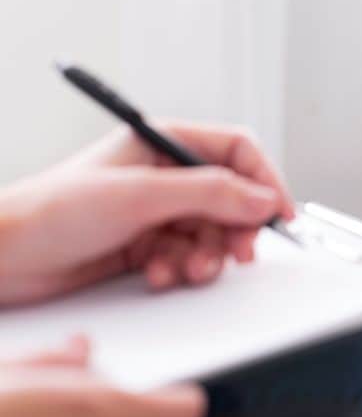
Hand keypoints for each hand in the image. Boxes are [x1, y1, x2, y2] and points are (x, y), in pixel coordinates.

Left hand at [0, 123, 294, 305]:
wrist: (2, 256)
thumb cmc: (49, 211)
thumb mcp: (140, 195)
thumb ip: (209, 193)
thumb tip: (262, 198)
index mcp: (163, 143)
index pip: (237, 151)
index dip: (264, 180)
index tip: (278, 213)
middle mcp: (164, 174)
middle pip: (231, 198)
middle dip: (236, 228)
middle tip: (239, 252)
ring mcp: (155, 211)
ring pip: (212, 233)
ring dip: (207, 256)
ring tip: (188, 269)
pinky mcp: (145, 244)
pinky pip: (186, 256)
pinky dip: (180, 269)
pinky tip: (158, 274)